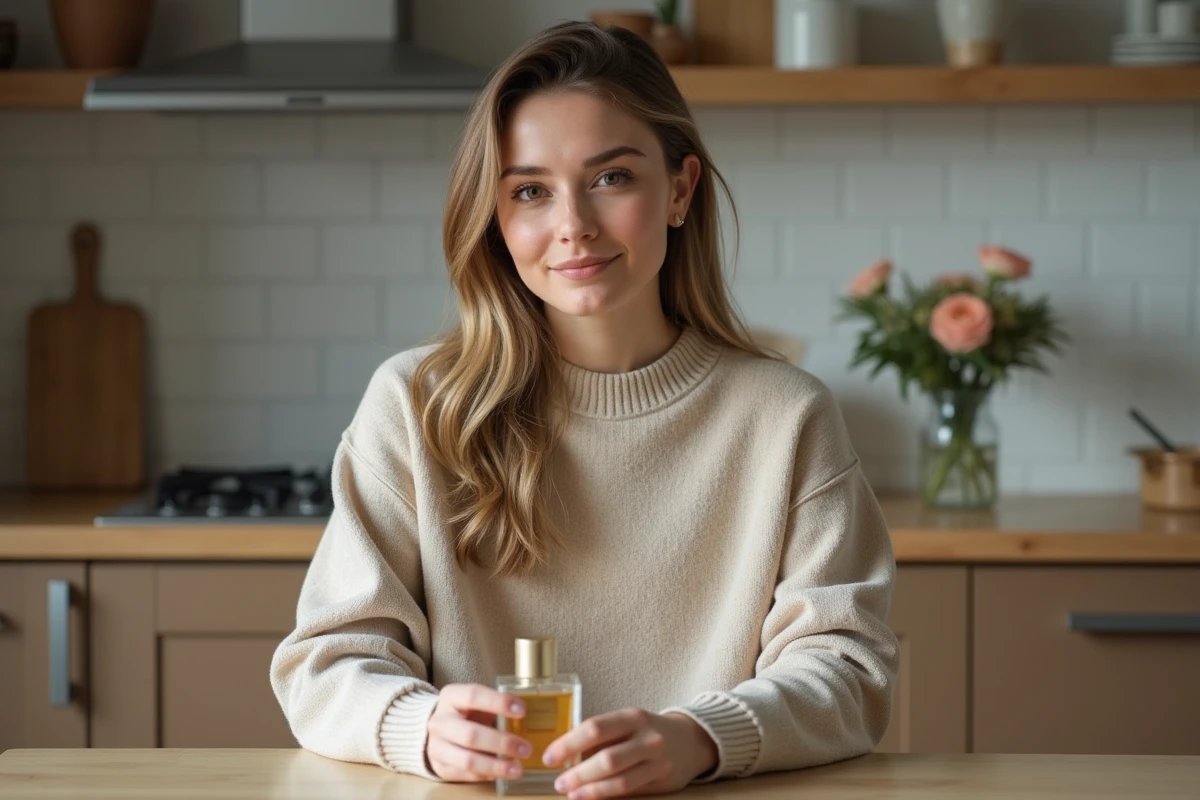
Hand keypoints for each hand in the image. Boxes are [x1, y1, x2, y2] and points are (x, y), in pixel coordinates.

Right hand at [425, 683, 532, 782]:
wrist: (439, 730)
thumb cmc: (466, 713)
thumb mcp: (477, 702)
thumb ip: (497, 706)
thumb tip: (524, 714)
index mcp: (451, 697)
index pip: (474, 696)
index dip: (498, 702)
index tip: (522, 710)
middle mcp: (440, 722)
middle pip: (471, 734)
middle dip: (501, 743)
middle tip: (526, 749)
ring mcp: (436, 747)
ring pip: (467, 760)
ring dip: (496, 766)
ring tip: (517, 768)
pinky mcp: (440, 767)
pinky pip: (466, 775)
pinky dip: (486, 774)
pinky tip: (501, 772)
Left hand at [542, 709, 717, 798]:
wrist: (691, 740)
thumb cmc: (647, 731)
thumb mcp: (628, 723)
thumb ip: (603, 736)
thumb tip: (565, 752)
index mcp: (632, 716)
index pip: (595, 728)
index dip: (569, 743)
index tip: (549, 756)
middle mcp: (647, 737)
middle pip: (607, 756)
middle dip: (578, 772)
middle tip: (558, 781)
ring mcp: (657, 759)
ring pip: (619, 778)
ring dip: (591, 788)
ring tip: (570, 792)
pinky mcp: (662, 779)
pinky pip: (631, 789)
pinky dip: (607, 794)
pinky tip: (590, 797)